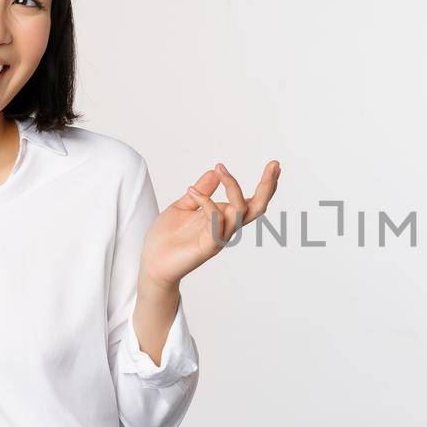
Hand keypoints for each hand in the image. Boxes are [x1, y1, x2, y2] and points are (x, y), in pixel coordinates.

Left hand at [139, 160, 281, 288]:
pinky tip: (192, 191)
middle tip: (274, 165)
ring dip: (232, 187)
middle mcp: (226, 227)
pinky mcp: (208, 246)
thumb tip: (215, 172)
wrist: (151, 262)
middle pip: (257, 208)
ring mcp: (219, 237)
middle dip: (267, 186)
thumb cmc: (167, 237)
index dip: (265, 184)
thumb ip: (201, 191)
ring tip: (220, 169)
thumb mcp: (184, 206)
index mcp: (223, 217)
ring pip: (239, 211)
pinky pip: (216, 222)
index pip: (251, 200)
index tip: (274, 164)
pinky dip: (207, 203)